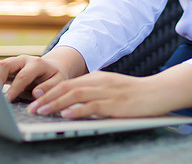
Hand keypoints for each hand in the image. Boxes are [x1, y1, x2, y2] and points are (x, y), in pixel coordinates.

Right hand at [0, 46, 87, 102]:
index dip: (14, 88)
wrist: (53, 67)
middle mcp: (23, 60)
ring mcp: (14, 62)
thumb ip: (49, 88)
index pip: (22, 76)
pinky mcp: (8, 66)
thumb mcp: (59, 82)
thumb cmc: (56, 77)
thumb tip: (36, 94)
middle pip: (5, 65)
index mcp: (37, 64)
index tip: (6, 100)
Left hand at [27, 63, 191, 118]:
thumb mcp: (111, 89)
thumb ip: (94, 93)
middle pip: (67, 87)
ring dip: (55, 104)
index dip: (50, 89)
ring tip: (41, 111)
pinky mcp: (116, 104)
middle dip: (47, 97)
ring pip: (75, 95)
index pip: (68, 82)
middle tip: (32, 107)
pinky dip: (77, 110)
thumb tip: (73, 103)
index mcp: (97, 78)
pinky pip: (93, 106)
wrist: (160, 92)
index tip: (35, 96)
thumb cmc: (135, 94)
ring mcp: (107, 92)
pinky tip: (66, 114)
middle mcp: (99, 82)